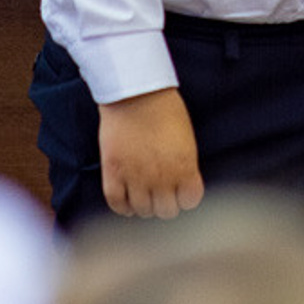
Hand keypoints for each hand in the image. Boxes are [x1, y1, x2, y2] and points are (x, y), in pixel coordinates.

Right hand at [98, 88, 203, 218]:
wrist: (135, 91)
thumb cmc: (164, 108)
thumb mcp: (185, 138)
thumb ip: (185, 166)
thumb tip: (181, 186)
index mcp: (184, 167)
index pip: (190, 202)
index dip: (185, 196)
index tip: (180, 190)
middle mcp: (162, 177)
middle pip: (166, 211)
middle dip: (165, 202)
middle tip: (160, 191)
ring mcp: (136, 176)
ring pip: (143, 211)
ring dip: (144, 204)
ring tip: (142, 192)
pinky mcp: (113, 173)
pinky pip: (117, 204)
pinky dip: (122, 206)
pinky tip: (126, 198)